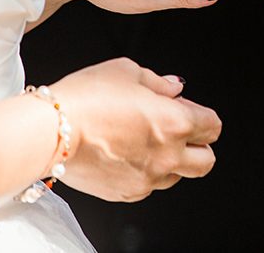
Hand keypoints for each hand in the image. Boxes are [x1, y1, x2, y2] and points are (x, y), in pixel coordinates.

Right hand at [51, 58, 220, 201]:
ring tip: (147, 142)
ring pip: (178, 176)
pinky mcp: (127, 192)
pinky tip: (126, 154)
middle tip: (179, 132)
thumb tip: (174, 88)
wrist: (51, 131)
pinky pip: (148, 186)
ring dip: (172, 160)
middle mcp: (168, 154)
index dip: (202, 114)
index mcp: (176, 122)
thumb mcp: (126, 71)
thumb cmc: (87, 97)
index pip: (213, 126)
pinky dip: (145, 172)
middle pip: (206, 160)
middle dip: (199, 145)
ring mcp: (148, 178)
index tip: (186, 108)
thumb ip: (158, 82)